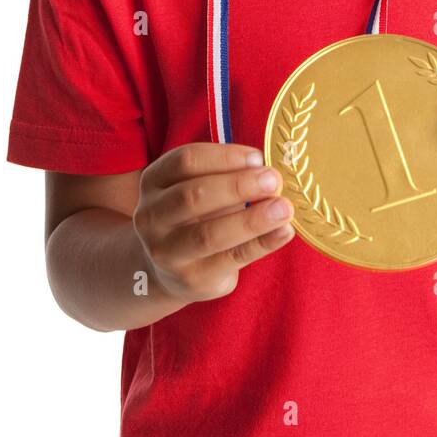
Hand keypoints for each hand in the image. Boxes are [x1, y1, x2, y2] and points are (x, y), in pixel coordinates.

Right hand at [133, 143, 294, 301]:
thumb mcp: (197, 188)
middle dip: (237, 186)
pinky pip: (231, 259)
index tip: (257, 157)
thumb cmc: (193, 217)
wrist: (169, 271)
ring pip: (208, 235)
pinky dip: (262, 244)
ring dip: (251, 220)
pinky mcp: (193, 279)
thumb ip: (225, 177)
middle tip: (274, 180)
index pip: (185, 161)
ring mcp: (167, 252)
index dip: (224, 157)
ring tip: (284, 208)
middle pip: (192, 195)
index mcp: (154, 182)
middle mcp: (152, 216)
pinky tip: (284, 232)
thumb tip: (268, 172)